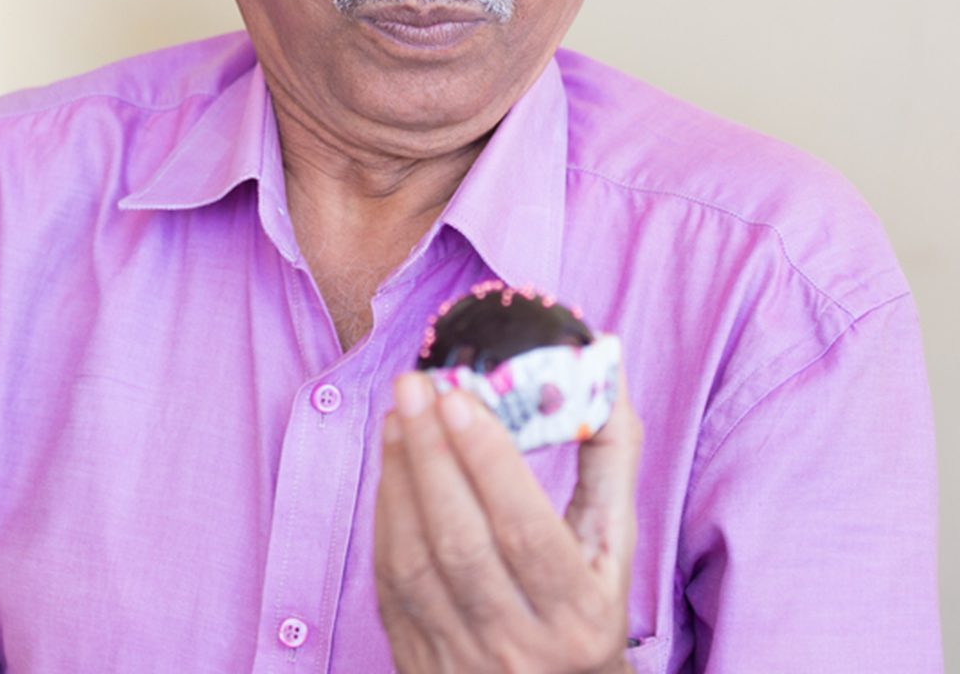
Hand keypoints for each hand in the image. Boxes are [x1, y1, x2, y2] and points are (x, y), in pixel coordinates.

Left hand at [373, 368, 640, 672]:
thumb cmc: (587, 606)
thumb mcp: (614, 543)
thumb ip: (609, 452)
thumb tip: (605, 357)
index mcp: (580, 615)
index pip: (526, 530)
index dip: (488, 460)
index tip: (458, 395)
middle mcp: (519, 647)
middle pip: (462, 541)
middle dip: (431, 453)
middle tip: (414, 386)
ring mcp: (462, 660)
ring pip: (415, 562)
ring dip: (399, 478)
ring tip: (397, 415)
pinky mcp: (417, 661)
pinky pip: (391, 583)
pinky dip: (386, 516)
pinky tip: (390, 465)